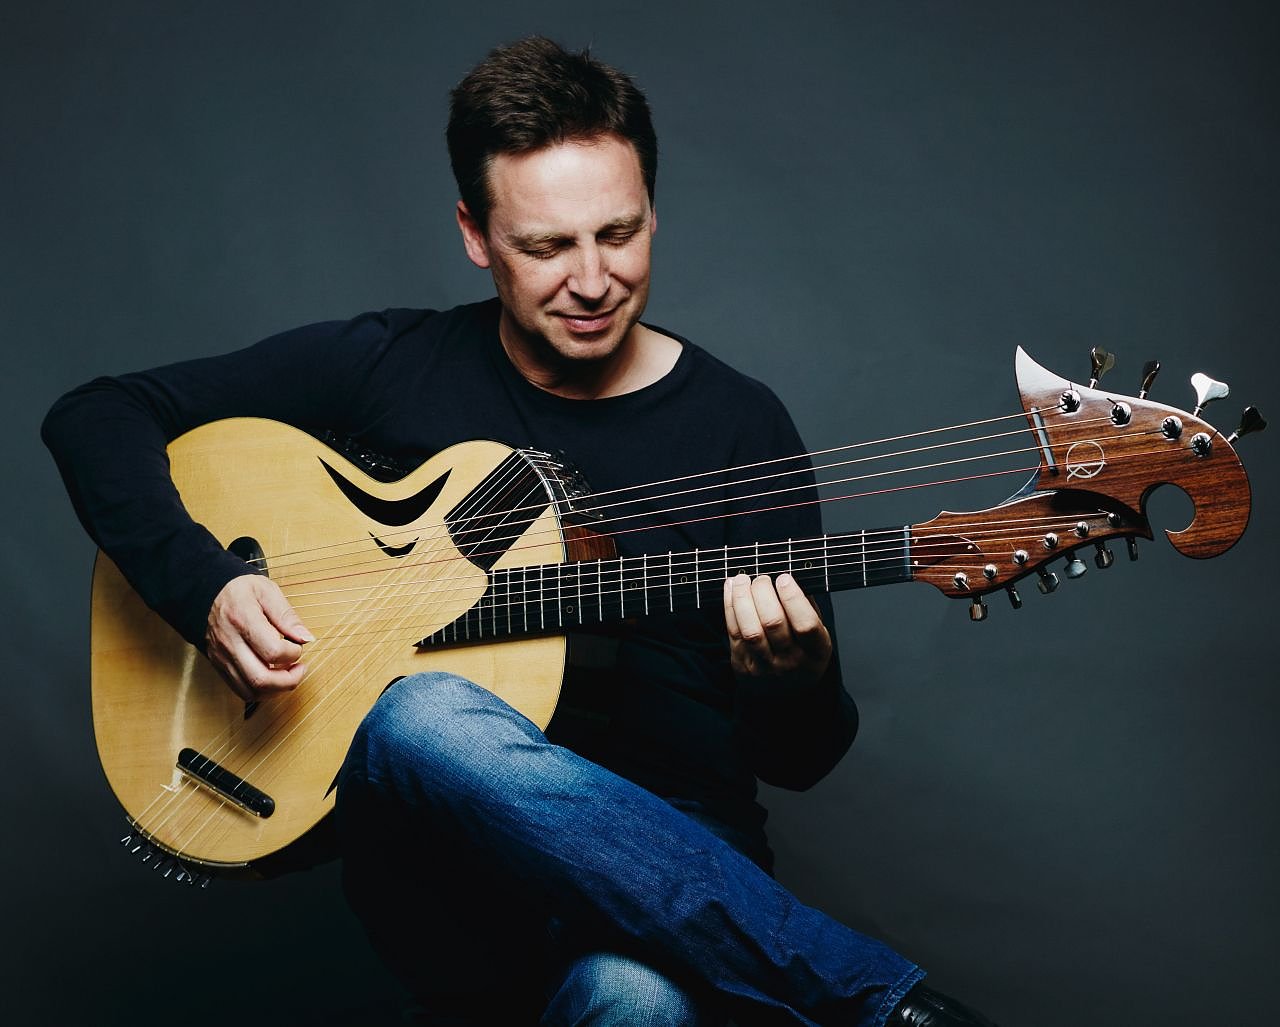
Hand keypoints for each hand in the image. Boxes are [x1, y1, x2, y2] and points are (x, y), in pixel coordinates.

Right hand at [205, 574, 313, 700]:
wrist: (206, 595)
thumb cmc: (239, 591)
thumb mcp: (266, 591)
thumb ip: (287, 616)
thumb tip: (306, 638)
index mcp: (243, 620)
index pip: (272, 651)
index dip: (293, 653)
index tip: (298, 644)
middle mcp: (230, 644)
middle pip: (260, 679)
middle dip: (289, 681)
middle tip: (300, 668)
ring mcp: (223, 659)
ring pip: (251, 691)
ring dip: (276, 689)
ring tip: (288, 673)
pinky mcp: (220, 667)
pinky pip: (241, 691)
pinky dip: (263, 691)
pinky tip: (273, 676)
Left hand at [723, 572, 831, 683]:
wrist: (786, 694)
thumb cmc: (803, 654)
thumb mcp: (818, 637)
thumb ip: (807, 609)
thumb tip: (790, 578)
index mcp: (816, 651)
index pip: (805, 624)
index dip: (793, 598)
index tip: (783, 578)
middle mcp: (791, 661)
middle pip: (773, 623)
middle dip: (763, 593)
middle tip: (762, 578)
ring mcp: (765, 666)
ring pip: (750, 629)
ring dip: (742, 599)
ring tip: (741, 579)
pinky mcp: (742, 665)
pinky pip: (733, 632)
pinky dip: (730, 607)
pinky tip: (731, 589)